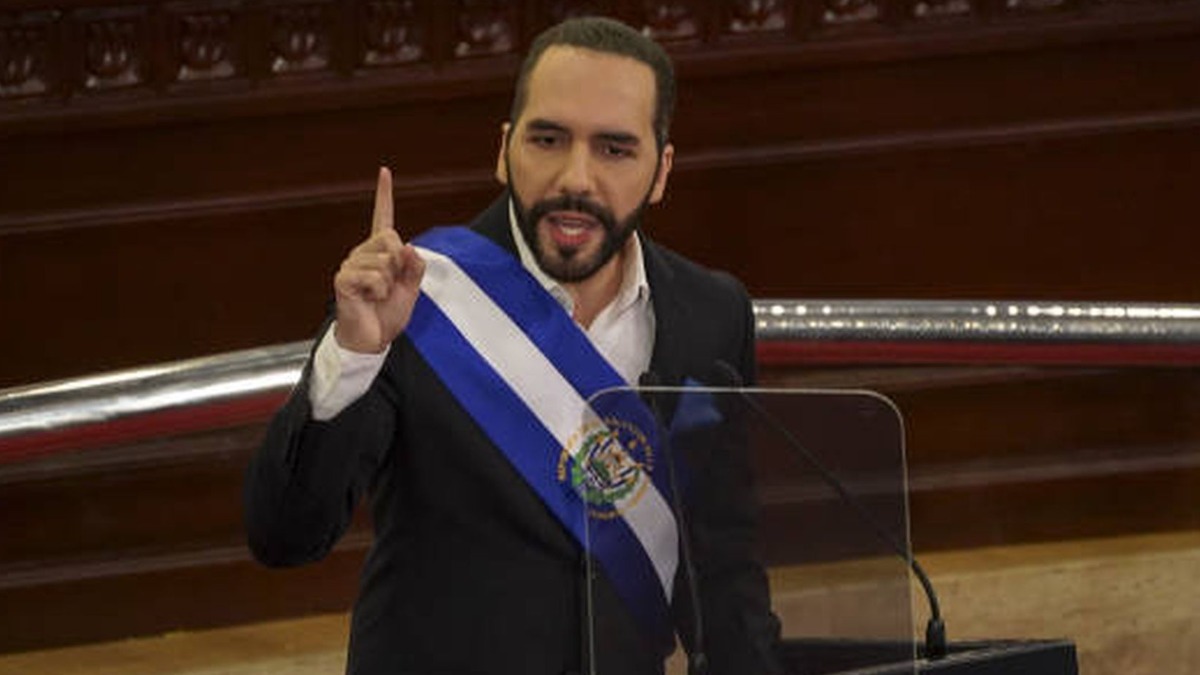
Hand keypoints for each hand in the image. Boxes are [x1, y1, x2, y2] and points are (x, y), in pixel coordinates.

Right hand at [333, 167, 425, 352]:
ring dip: (389, 283)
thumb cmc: (388, 313)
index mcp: (379, 252)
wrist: (372, 339)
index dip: (384, 195)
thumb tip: (408, 246)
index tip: (384, 171)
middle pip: (391, 238)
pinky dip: (379, 291)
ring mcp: (350, 264)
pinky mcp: (344, 278)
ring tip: (378, 296)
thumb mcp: (411, 289)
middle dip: (399, 265)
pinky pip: (374, 276)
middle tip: (389, 286)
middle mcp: (362, 253)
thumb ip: (415, 267)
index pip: (382, 218)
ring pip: (385, 260)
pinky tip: (369, 299)